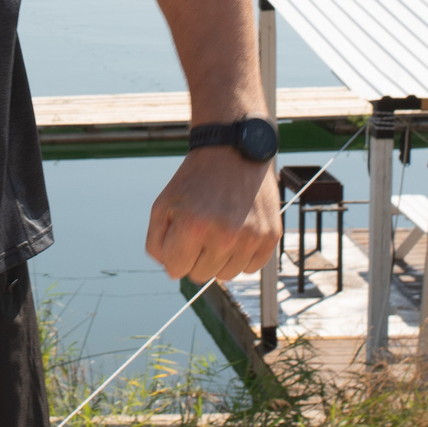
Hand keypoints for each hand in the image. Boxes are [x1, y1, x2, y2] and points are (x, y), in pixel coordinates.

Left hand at [145, 148, 283, 283]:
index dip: (174, 254)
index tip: (181, 235)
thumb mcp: (163, 204)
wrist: (233, 151)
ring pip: (226, 275)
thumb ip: (157, 242)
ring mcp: (250, 237)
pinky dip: (241, 256)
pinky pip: (250, 268)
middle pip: (200, 275)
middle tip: (200, 229)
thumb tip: (171, 272)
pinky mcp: (270, 236)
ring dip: (219, 259)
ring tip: (219, 230)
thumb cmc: (194, 180)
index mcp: (193, 227)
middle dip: (195, 257)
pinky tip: (237, 232)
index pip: (176, 269)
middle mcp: (224, 236)